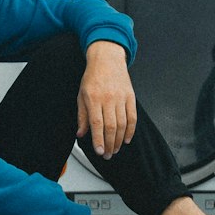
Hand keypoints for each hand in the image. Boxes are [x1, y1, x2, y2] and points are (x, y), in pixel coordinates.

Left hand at [76, 40, 136, 158]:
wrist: (107, 59)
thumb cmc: (93, 77)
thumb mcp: (81, 95)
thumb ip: (82, 116)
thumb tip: (81, 133)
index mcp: (94, 98)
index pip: (97, 123)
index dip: (99, 139)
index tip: (99, 151)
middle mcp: (108, 98)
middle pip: (111, 127)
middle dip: (110, 144)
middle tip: (107, 155)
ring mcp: (121, 98)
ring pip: (122, 124)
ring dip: (119, 140)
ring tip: (115, 149)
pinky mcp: (131, 97)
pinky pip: (133, 117)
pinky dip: (131, 130)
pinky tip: (127, 139)